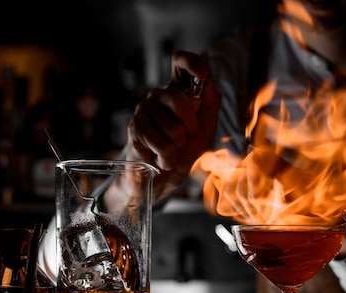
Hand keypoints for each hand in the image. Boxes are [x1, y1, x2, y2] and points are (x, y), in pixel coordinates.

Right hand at [127, 50, 220, 202]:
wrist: (163, 176)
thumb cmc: (184, 151)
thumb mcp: (205, 129)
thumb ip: (210, 106)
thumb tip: (208, 83)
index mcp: (178, 91)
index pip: (180, 63)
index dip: (192, 62)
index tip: (203, 74)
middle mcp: (159, 95)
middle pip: (178, 99)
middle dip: (190, 126)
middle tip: (185, 138)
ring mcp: (144, 109)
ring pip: (173, 128)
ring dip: (178, 147)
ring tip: (172, 150)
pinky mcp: (135, 127)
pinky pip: (163, 144)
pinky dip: (168, 158)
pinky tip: (161, 158)